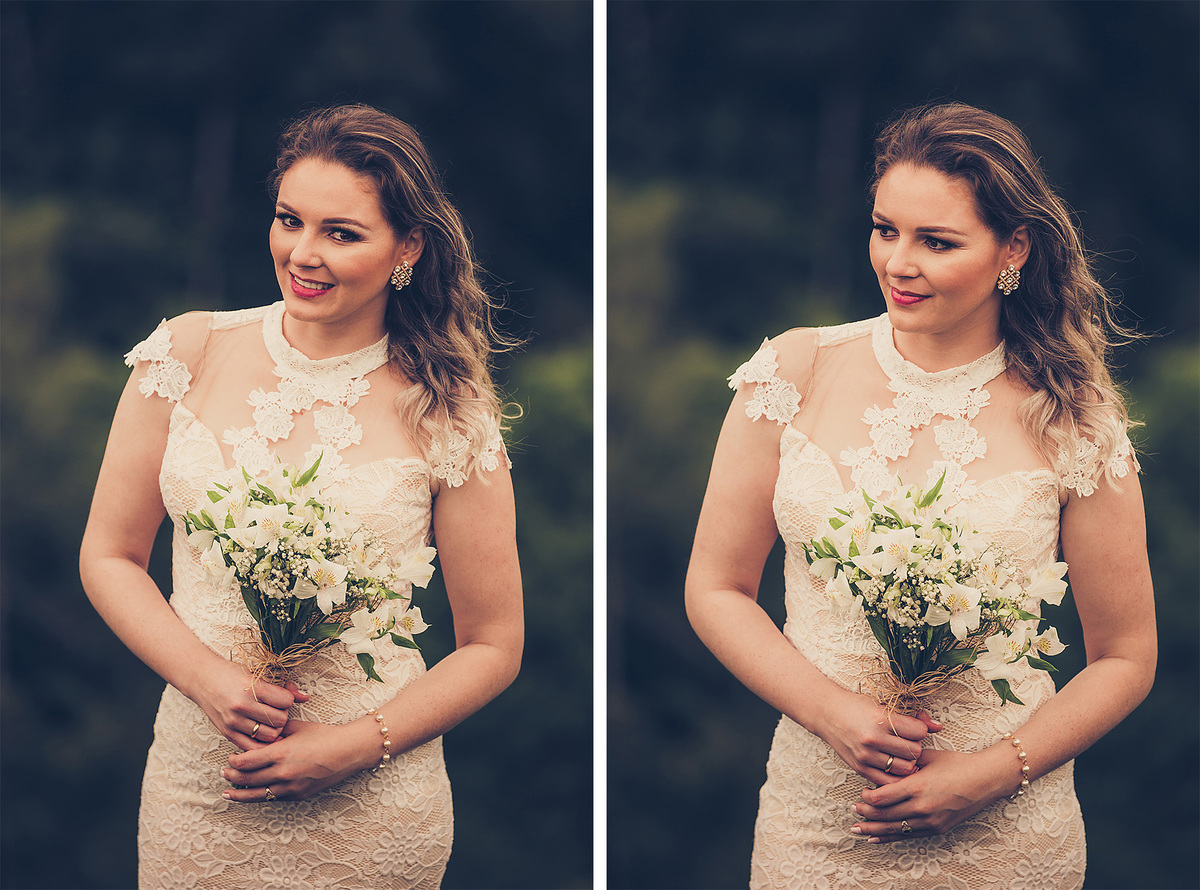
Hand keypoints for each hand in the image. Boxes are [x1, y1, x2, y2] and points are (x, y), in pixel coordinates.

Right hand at [189, 659, 308, 750]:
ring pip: (269, 736)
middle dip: (282, 716)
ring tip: (268, 721)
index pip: (285, 702)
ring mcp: (234, 721)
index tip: (282, 697)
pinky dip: (261, 743)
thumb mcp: (257, 674)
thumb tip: (305, 697)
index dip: (288, 700)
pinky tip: (261, 733)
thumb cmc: (231, 674)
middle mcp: (242, 706)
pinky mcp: (227, 733)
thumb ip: (283, 687)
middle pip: (279, 720)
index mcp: (252, 687)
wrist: (201, 679)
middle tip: (276, 710)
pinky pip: (252, 747)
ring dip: (273, 730)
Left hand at [221, 717, 378, 801]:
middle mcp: (283, 773)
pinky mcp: (298, 795)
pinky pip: (274, 798)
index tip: (231, 757)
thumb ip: (277, 731)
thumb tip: (261, 733)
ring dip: (241, 794)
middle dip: (233, 776)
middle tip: (224, 773)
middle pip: (248, 779)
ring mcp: (290, 787)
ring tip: (228, 793)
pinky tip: (254, 794)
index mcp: (281, 753)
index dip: (235, 761)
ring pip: (258, 794)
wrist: (348, 751)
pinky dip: (261, 796)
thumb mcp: (298, 727)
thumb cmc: (324, 735)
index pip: (247, 762)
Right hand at [812, 689, 941, 785]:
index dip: (920, 730)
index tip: (912, 728)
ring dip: (906, 762)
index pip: (919, 733)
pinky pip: (889, 782)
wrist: (826, 714)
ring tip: (899, 753)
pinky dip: (896, 776)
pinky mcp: (860, 768)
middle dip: (914, 747)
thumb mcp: (883, 705)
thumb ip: (913, 718)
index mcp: (881, 719)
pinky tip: (893, 766)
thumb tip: (938, 726)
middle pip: (914, 752)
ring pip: (904, 768)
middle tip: (906, 741)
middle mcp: (874, 739)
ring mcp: (866, 756)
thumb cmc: (856, 707)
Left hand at [850, 747, 1005, 842]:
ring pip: (895, 829)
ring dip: (874, 830)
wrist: (986, 780)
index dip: (867, 798)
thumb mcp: (928, 757)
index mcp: (917, 786)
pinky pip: (909, 836)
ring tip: (857, 830)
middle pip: (885, 815)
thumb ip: (905, 761)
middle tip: (853, 811)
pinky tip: (877, 838)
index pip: (882, 798)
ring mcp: (930, 821)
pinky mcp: (938, 829)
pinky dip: (891, 837)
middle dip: (866, 815)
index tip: (861, 792)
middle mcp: (922, 807)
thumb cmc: (957, 764)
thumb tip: (885, 762)